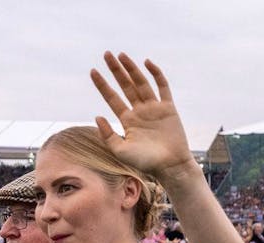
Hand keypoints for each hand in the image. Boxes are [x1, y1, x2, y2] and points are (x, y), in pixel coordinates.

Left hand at [89, 52, 196, 184]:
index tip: (92, 71)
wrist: (170, 166)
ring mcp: (154, 108)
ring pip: (141, 83)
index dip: (102, 85)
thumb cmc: (145, 163)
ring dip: (131, 69)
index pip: (112, 98)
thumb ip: (108, 135)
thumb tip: (97, 116)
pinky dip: (156, 74)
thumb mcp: (121, 151)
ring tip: (121, 55)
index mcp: (127, 121)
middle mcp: (140, 112)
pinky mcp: (168, 108)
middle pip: (125, 86)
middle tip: (106, 54)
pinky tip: (147, 63)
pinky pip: (162, 87)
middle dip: (116, 70)